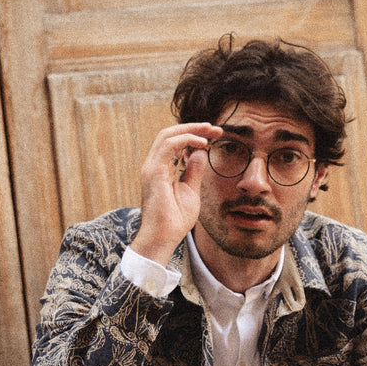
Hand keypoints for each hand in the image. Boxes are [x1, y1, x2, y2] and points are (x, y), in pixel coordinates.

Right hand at [130, 122, 222, 265]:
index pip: (175, 142)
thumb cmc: (175, 220)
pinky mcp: (154, 172)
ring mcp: (151, 167)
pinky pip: (169, 145)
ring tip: (210, 131)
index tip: (214, 135)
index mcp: (161, 169)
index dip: (194, 135)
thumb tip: (202, 153)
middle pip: (171, 134)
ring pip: (167, 134)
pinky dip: (186, 139)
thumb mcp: (191, 191)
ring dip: (191, 129)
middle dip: (194, 127)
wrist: (163, 238)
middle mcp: (154, 165)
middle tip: (215, 128)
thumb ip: (195, 171)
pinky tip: (203, 143)